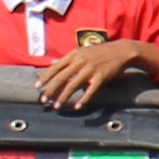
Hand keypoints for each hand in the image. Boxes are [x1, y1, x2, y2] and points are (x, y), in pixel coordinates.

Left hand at [43, 34, 158, 107]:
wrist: (121, 51)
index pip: (55, 67)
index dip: (45, 77)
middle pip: (61, 78)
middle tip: (43, 100)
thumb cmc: (100, 52)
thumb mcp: (82, 51)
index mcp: (74, 54)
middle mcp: (80, 61)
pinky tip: (77, 106)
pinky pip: (90, 91)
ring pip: (73, 85)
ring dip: (63, 97)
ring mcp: (90, 70)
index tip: (36, 87)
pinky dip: (83, 99)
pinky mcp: (101, 77)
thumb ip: (66, 59)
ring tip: (56, 106)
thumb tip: (51, 63)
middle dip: (51, 90)